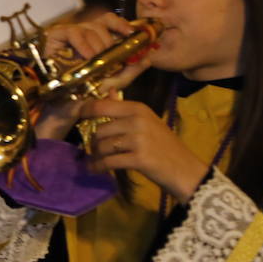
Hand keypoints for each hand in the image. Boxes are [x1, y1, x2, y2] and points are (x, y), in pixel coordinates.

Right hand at [33, 16, 152, 140]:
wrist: (66, 106)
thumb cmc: (89, 93)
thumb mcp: (116, 81)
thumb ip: (132, 70)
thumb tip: (148, 57)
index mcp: (98, 40)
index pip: (110, 22)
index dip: (122, 24)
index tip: (132, 33)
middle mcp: (84, 35)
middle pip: (101, 21)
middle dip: (109, 38)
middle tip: (110, 55)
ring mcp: (69, 35)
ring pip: (88, 27)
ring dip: (97, 44)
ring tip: (96, 60)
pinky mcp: (55, 37)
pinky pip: (72, 31)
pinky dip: (82, 43)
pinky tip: (87, 56)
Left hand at [79, 98, 207, 201]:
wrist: (186, 170)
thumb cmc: (165, 147)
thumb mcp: (148, 122)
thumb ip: (125, 110)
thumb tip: (107, 91)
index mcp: (139, 109)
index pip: (102, 105)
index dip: (85, 110)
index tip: (76, 116)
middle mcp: (138, 120)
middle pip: (100, 129)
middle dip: (94, 142)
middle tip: (94, 150)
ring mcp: (139, 139)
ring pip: (102, 146)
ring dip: (96, 156)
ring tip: (95, 161)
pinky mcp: (138, 158)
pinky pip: (108, 162)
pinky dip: (98, 167)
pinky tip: (95, 170)